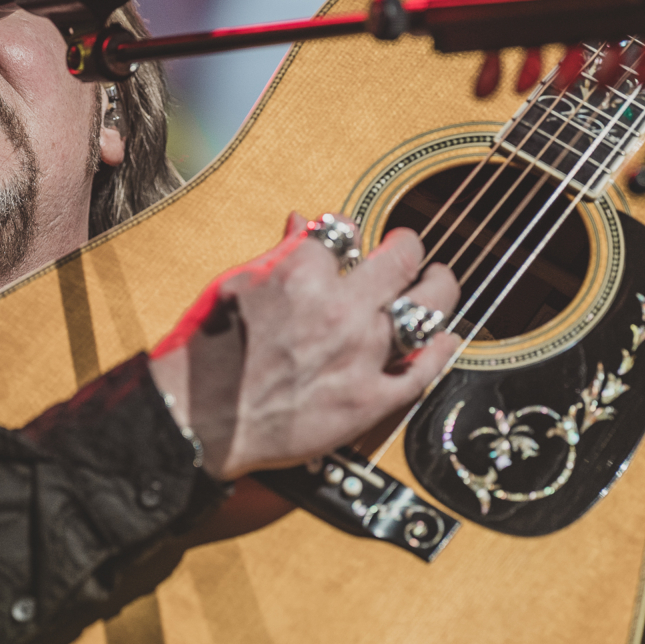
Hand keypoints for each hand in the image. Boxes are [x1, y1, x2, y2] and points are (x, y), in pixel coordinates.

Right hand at [149, 213, 460, 480]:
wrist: (197, 422)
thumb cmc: (207, 355)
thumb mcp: (234, 285)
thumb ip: (277, 253)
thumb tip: (300, 221)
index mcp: (302, 273)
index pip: (344, 231)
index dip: (350, 232)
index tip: (352, 238)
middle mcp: (339, 308)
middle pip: (400, 260)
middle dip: (409, 246)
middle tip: (410, 248)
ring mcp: (360, 355)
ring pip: (426, 309)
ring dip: (439, 288)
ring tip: (440, 281)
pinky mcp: (369, 401)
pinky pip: (422, 371)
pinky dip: (441, 351)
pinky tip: (447, 338)